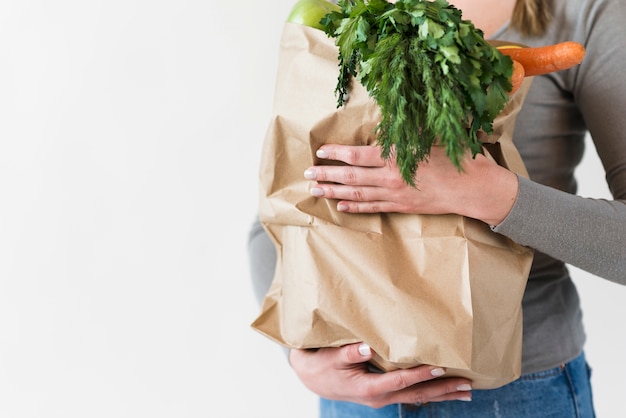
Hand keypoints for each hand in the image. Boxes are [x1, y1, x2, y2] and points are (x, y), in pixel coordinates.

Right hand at [289, 343, 471, 407]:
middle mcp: (379, 397)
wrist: (311, 378)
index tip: (441, 368)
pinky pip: (410, 394)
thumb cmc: (320, 364)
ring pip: (416, 398)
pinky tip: (441, 389)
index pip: (400, 381)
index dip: (421, 375)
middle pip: (416, 395)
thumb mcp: (330, 357)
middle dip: (442, 390)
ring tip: (465, 392)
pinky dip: (428, 392)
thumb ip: (349, 352)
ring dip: (441, 394)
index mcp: (368, 388)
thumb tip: (367, 346)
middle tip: (468, 386)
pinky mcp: (382, 394)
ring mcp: (382, 398)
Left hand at [304, 144, 517, 225]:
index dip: (336, 154)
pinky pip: (372, 208)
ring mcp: (395, 195)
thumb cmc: (457, 157)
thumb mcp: (433, 135)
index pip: (357, 156)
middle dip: (326, 176)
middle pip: (350, 177)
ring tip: (315, 191)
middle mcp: (391, 177)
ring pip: (357, 195)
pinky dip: (355, 207)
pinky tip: (341, 207)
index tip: (320, 152)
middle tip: (306, 175)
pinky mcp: (402, 207)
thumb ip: (409, 128)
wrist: (476, 189)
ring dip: (334, 193)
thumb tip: (391, 115)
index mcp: (397, 156)